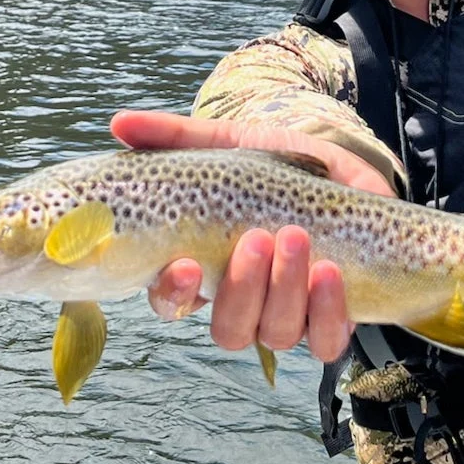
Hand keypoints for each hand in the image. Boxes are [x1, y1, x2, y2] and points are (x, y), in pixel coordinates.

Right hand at [109, 110, 394, 363]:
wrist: (344, 168)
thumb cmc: (276, 165)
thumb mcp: (228, 144)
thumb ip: (175, 137)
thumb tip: (119, 123)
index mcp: (206, 270)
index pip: (172, 303)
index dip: (173, 293)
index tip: (184, 264)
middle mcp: (244, 303)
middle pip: (230, 329)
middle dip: (244, 288)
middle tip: (257, 238)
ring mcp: (289, 315)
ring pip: (277, 333)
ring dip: (286, 290)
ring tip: (297, 236)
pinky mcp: (333, 317)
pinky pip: (328, 341)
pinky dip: (327, 312)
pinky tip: (329, 274)